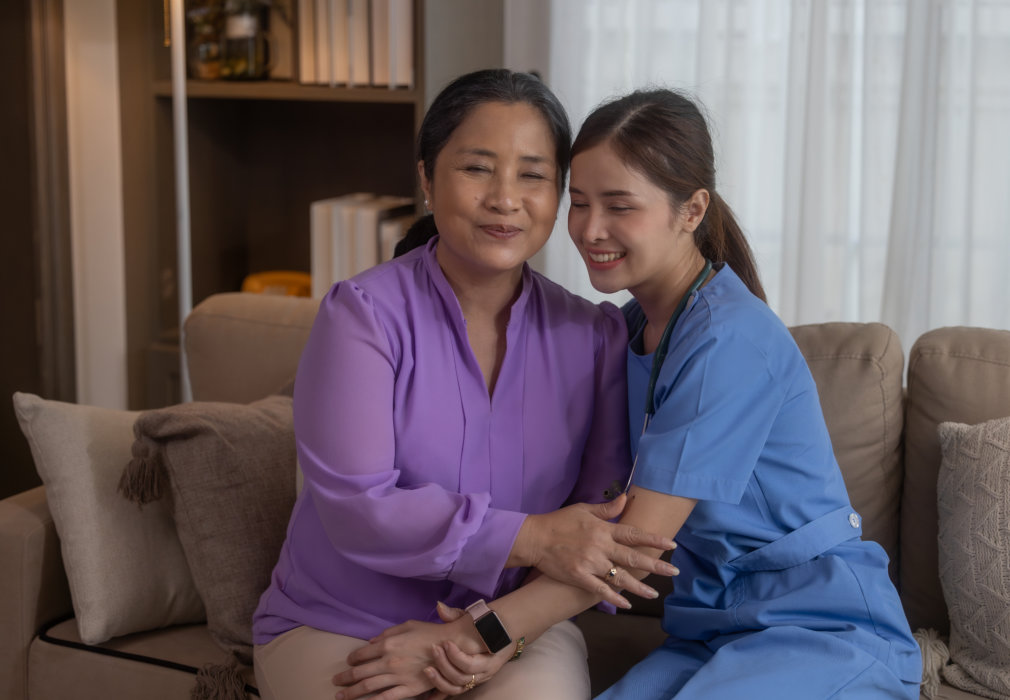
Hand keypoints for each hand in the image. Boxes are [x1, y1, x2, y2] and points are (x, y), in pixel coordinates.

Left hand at [332, 604, 483, 699]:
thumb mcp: (407, 625)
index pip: (362, 654)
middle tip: (335, 681)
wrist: (452, 646)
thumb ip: (387, 633)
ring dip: (351, 693)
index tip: (348, 661)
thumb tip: (371, 642)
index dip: (352, 659)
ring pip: (368, 687)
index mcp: (388, 644)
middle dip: (345, 678)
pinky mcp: (408, 689)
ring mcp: (398, 677)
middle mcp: (389, 661)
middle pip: (360, 673)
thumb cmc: (430, 633)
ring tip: (341, 696)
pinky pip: (387, 698)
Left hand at [423, 604, 512, 696]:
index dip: (455, 656)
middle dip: (445, 665)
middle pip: (462, 678)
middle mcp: (484, 673)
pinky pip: (455, 692)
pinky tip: (428, 697)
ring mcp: (476, 679)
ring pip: (457, 688)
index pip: (470, 664)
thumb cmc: (486, 625)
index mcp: (489, 658)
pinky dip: (441, 694)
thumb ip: (456, 614)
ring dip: (440, 681)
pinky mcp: (469, 683)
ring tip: (428, 670)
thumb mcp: (475, 618)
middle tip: (435, 650)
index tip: (445, 643)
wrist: (502, 634)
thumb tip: (439, 606)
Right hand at [516, 493, 678, 607]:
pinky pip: (600, 589)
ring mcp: (590, 563)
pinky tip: (627, 604)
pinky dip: (614, 597)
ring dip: (639, 586)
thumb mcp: (583, 510)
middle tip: (674, 571)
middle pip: (633, 557)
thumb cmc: (559, 521)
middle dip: (656, 565)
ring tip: (654, 593)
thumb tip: (625, 498)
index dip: (654, 539)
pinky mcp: (579, 577)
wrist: (534, 538)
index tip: (671, 545)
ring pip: (620, 577)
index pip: (634, 534)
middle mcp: (600, 546)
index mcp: (603, 529)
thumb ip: (606, 509)